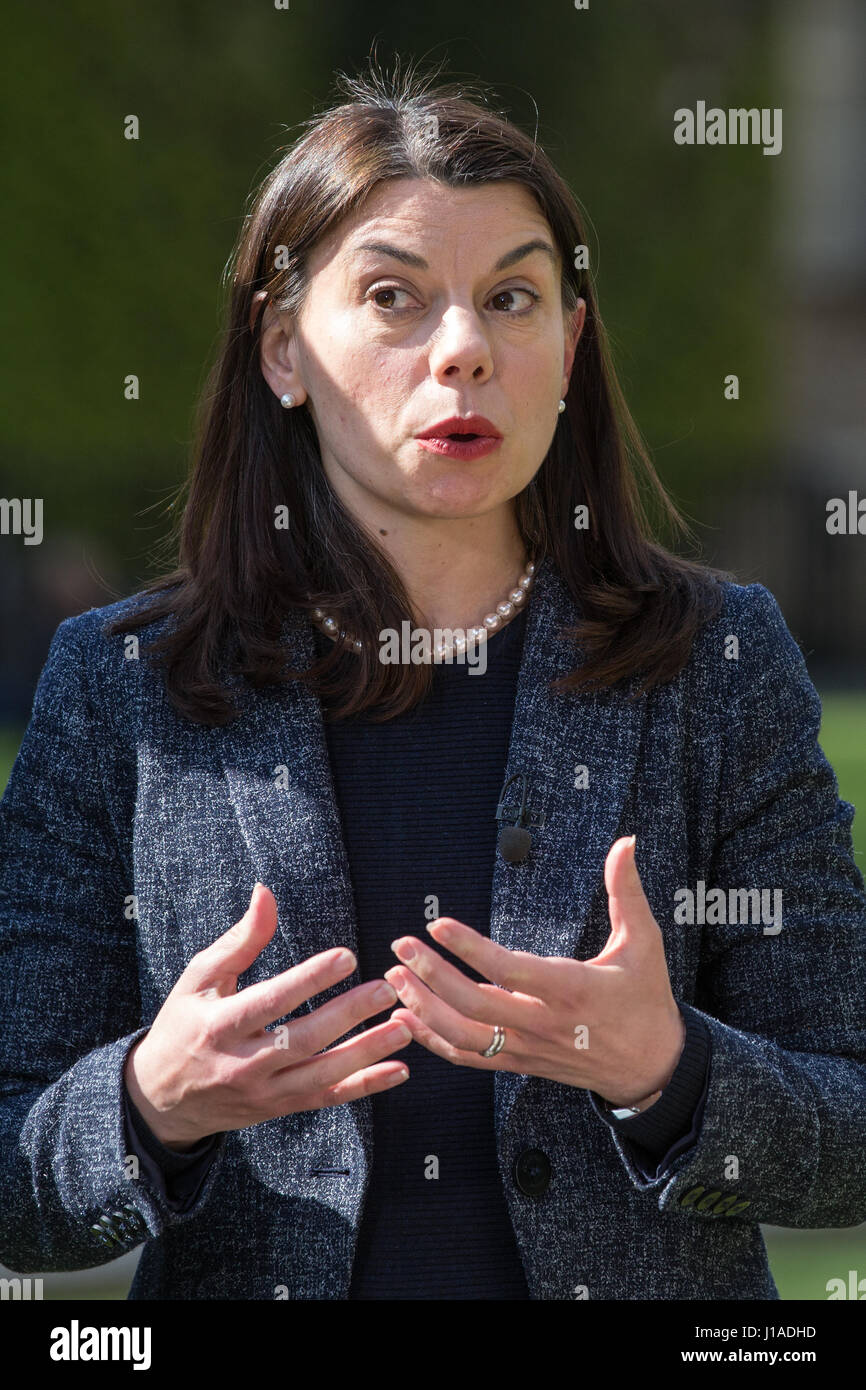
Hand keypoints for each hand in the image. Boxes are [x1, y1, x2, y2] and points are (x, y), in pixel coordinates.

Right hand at [124, 884, 410, 1149]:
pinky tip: (399, 1070)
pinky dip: (366, 1087)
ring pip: (322, 1075)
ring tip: (404, 1028)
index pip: (271, 1001)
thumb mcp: (200, 978)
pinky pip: (328, 1099)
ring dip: (367, 1053)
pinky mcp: (280, 1108)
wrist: (163, 1097)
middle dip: (348, 1015)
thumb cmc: (183, 1024)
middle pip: (303, 1040)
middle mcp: (243, 1064)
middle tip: (387, 989)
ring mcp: (264, 1092)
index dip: (310, 980)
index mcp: (220, 1025)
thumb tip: (266, 892)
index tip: (347, 956)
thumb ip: (241, 939)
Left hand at [384, 835, 684, 1108]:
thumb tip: (625, 843)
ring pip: (466, 1036)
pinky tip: (407, 1016)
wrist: (653, 1067)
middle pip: (477, 1005)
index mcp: (573, 990)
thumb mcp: (643, 942)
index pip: (511, 970)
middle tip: (402, 946)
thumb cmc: (646, 998)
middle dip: (433, 976)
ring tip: (394, 978)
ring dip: (424, 1009)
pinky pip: (470, 1057)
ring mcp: (530, 1048)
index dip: (471, 949)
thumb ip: (626, 891)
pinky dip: (434, 1039)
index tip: (437, 925)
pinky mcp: (520, 1064)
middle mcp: (546, 1023)